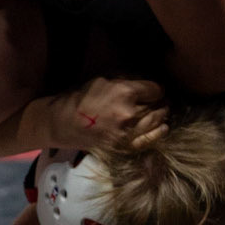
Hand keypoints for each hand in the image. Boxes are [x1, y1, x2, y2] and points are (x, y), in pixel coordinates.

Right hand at [52, 77, 167, 152]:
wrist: (62, 123)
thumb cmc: (81, 97)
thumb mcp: (103, 78)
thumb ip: (128, 79)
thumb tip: (148, 82)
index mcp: (124, 91)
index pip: (156, 89)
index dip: (155, 89)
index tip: (152, 91)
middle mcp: (129, 112)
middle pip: (158, 105)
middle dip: (159, 102)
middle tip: (157, 101)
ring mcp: (128, 132)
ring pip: (157, 121)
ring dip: (160, 115)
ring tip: (159, 112)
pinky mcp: (125, 146)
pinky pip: (151, 139)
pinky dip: (159, 132)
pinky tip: (163, 127)